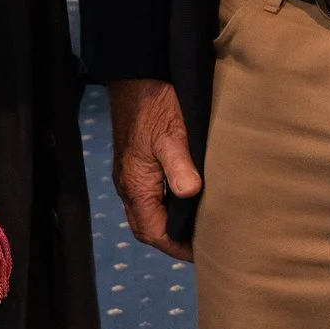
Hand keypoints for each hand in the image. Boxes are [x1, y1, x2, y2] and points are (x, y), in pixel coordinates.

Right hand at [108, 77, 200, 260]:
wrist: (135, 75)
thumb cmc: (154, 104)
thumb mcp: (173, 134)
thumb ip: (180, 166)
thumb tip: (191, 193)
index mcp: (135, 184)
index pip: (153, 232)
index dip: (177, 247)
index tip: (202, 253)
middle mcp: (128, 184)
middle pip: (146, 228)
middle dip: (170, 241)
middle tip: (200, 246)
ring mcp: (129, 173)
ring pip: (146, 212)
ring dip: (167, 224)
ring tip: (195, 228)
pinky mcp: (134, 162)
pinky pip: (147, 196)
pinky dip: (164, 206)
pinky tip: (183, 200)